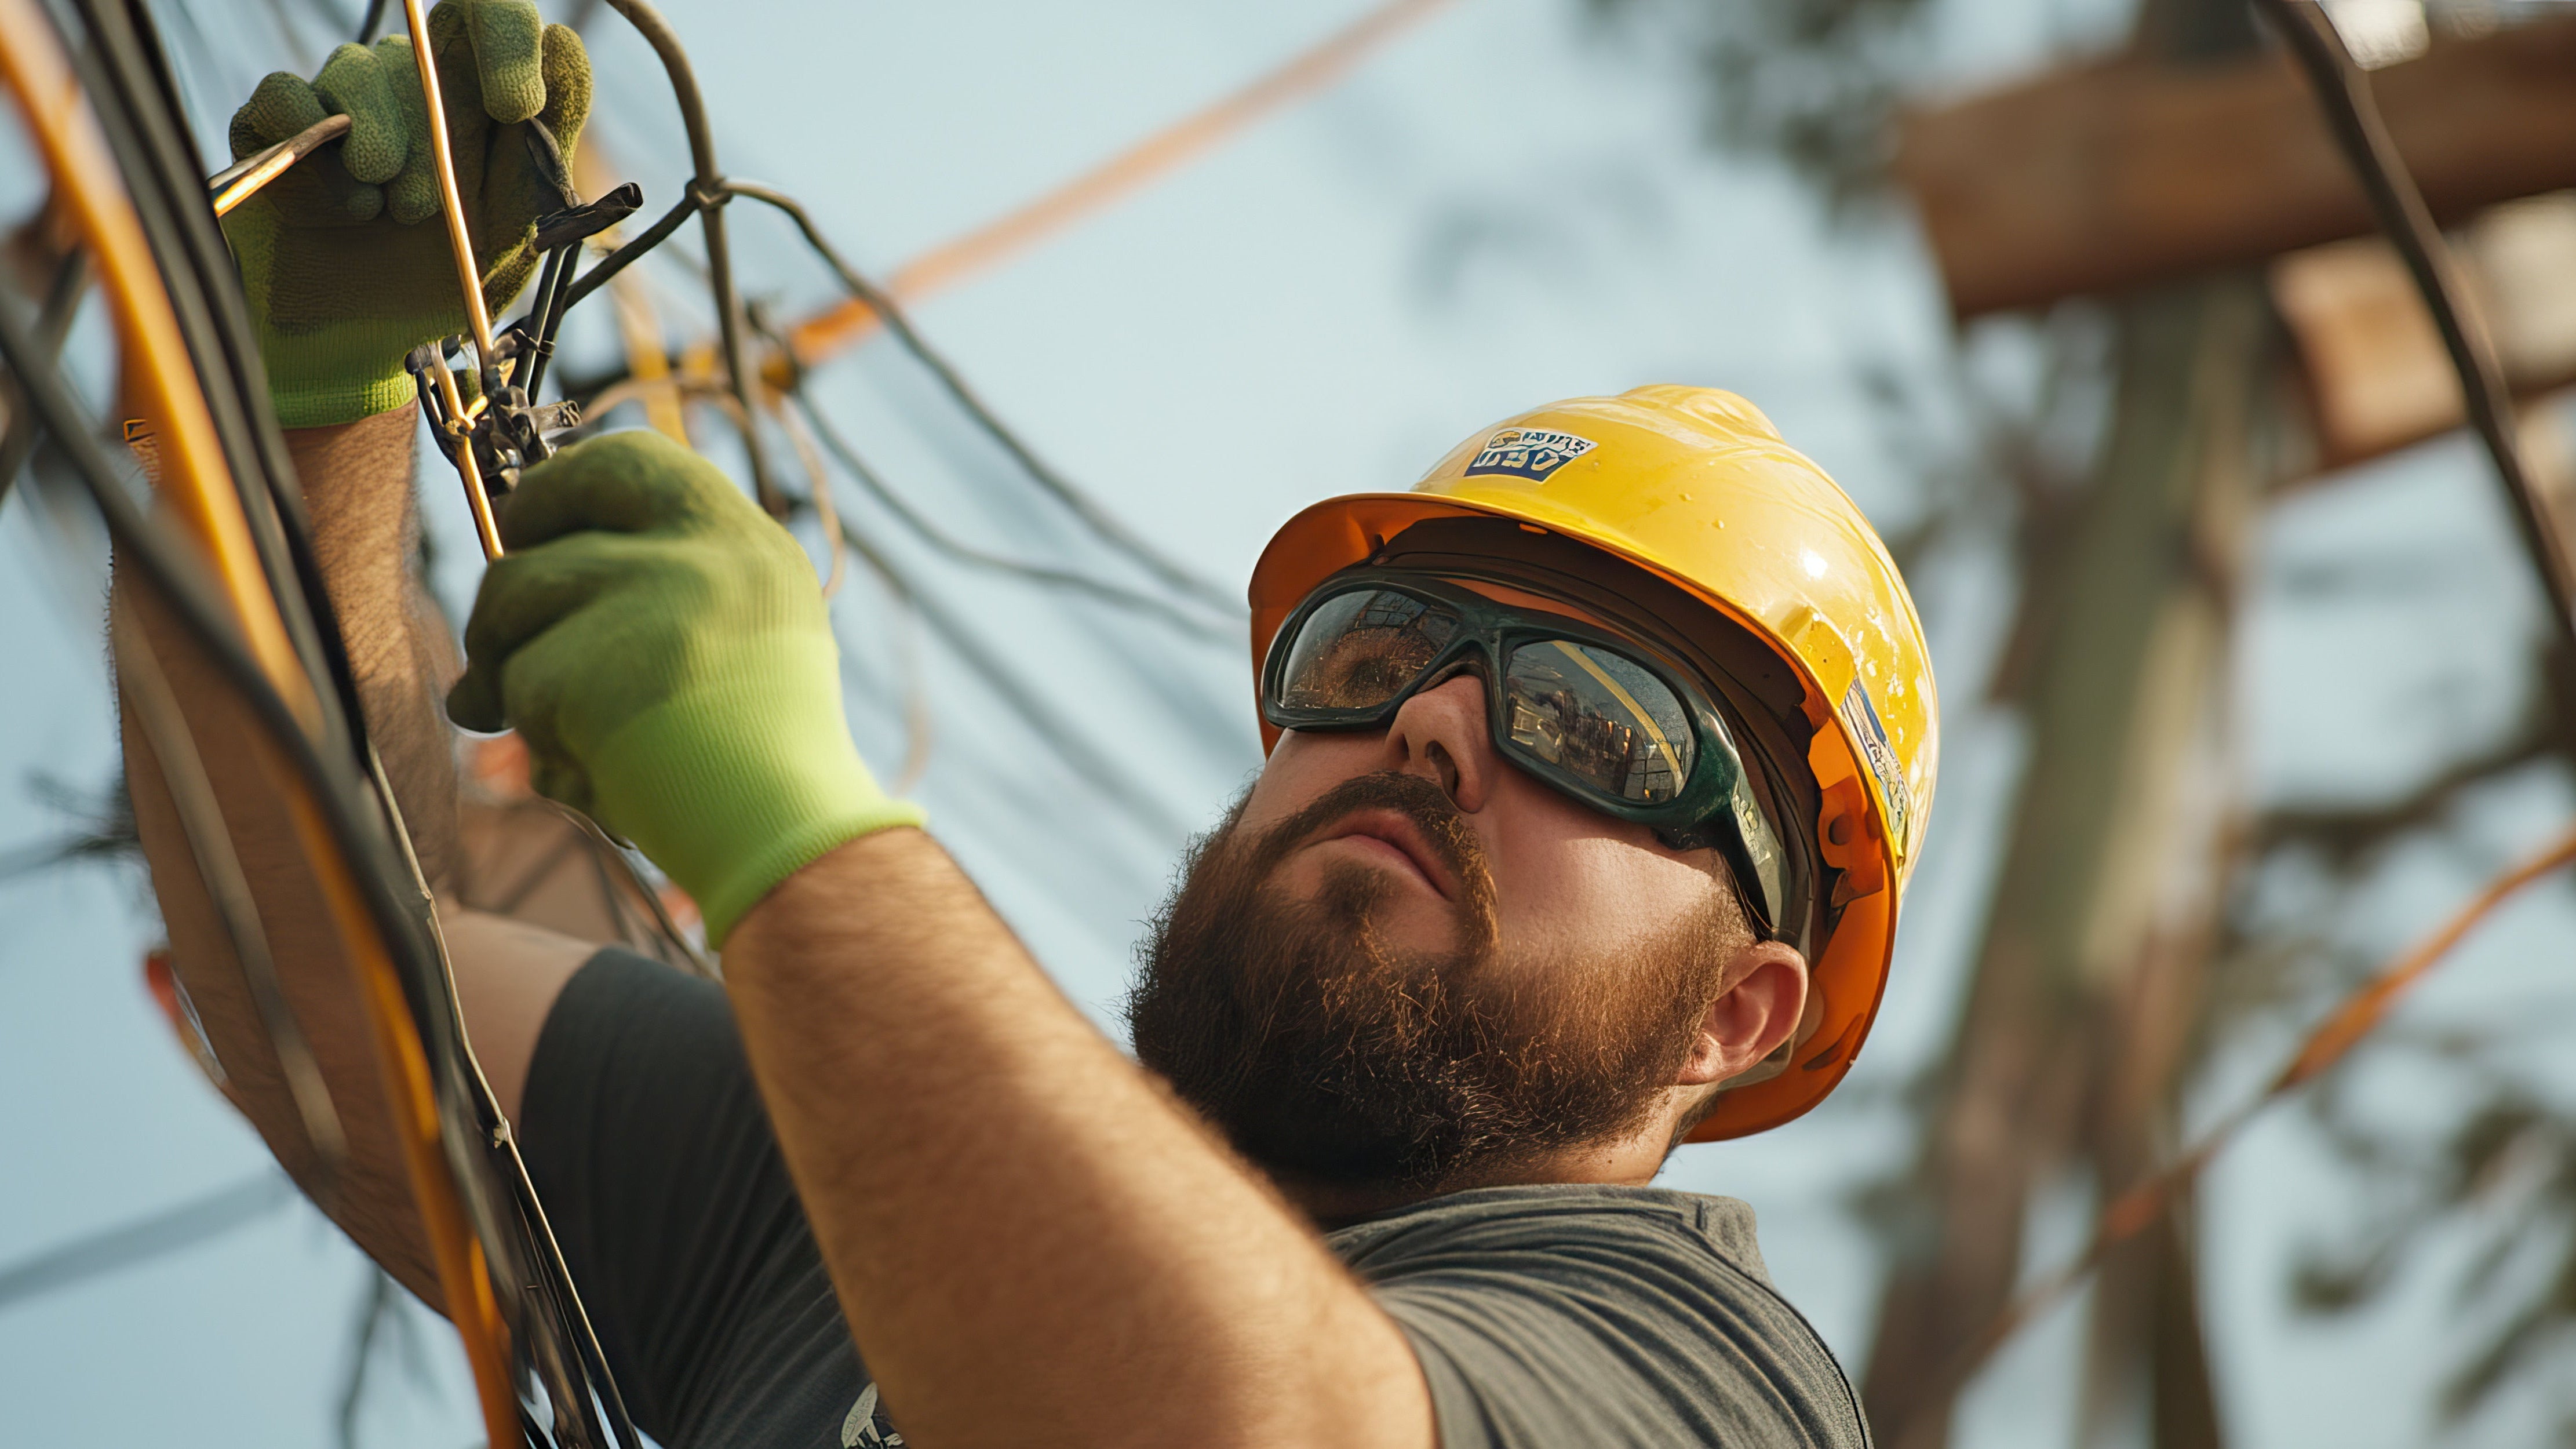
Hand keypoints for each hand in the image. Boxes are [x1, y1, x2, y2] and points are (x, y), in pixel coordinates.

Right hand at [224, 0, 590, 427]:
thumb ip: (549, 138)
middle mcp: (409, 87)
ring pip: (355, 68)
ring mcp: (341, 104)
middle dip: (431, 132)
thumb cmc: (451, 280)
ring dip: (376, 141)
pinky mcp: (276, 130)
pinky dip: (310, 150)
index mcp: (473, 98)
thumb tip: (564, 43)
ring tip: (384, 212)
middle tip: (424, 207)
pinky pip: (284, 96)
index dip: (504, 38)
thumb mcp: (521, 223)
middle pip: (418, 48)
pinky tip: (341, 208)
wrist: (372, 347)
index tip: (514, 106)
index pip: (487, 14)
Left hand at [446, 433, 922, 944]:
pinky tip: (591, 772)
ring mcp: (643, 599)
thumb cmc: (761, 764)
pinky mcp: (587, 661)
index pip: (629, 461)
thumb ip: (653, 599)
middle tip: (498, 629)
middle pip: (547, 519)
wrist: (785, 833)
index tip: (536, 531)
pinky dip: (537, 736)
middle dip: (505, 572)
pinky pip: (512, 684)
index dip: (562, 490)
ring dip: (511, 670)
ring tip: (564, 735)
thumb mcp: (739, 645)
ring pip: (511, 598)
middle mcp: (700, 550)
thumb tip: (517, 595)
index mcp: (747, 543)